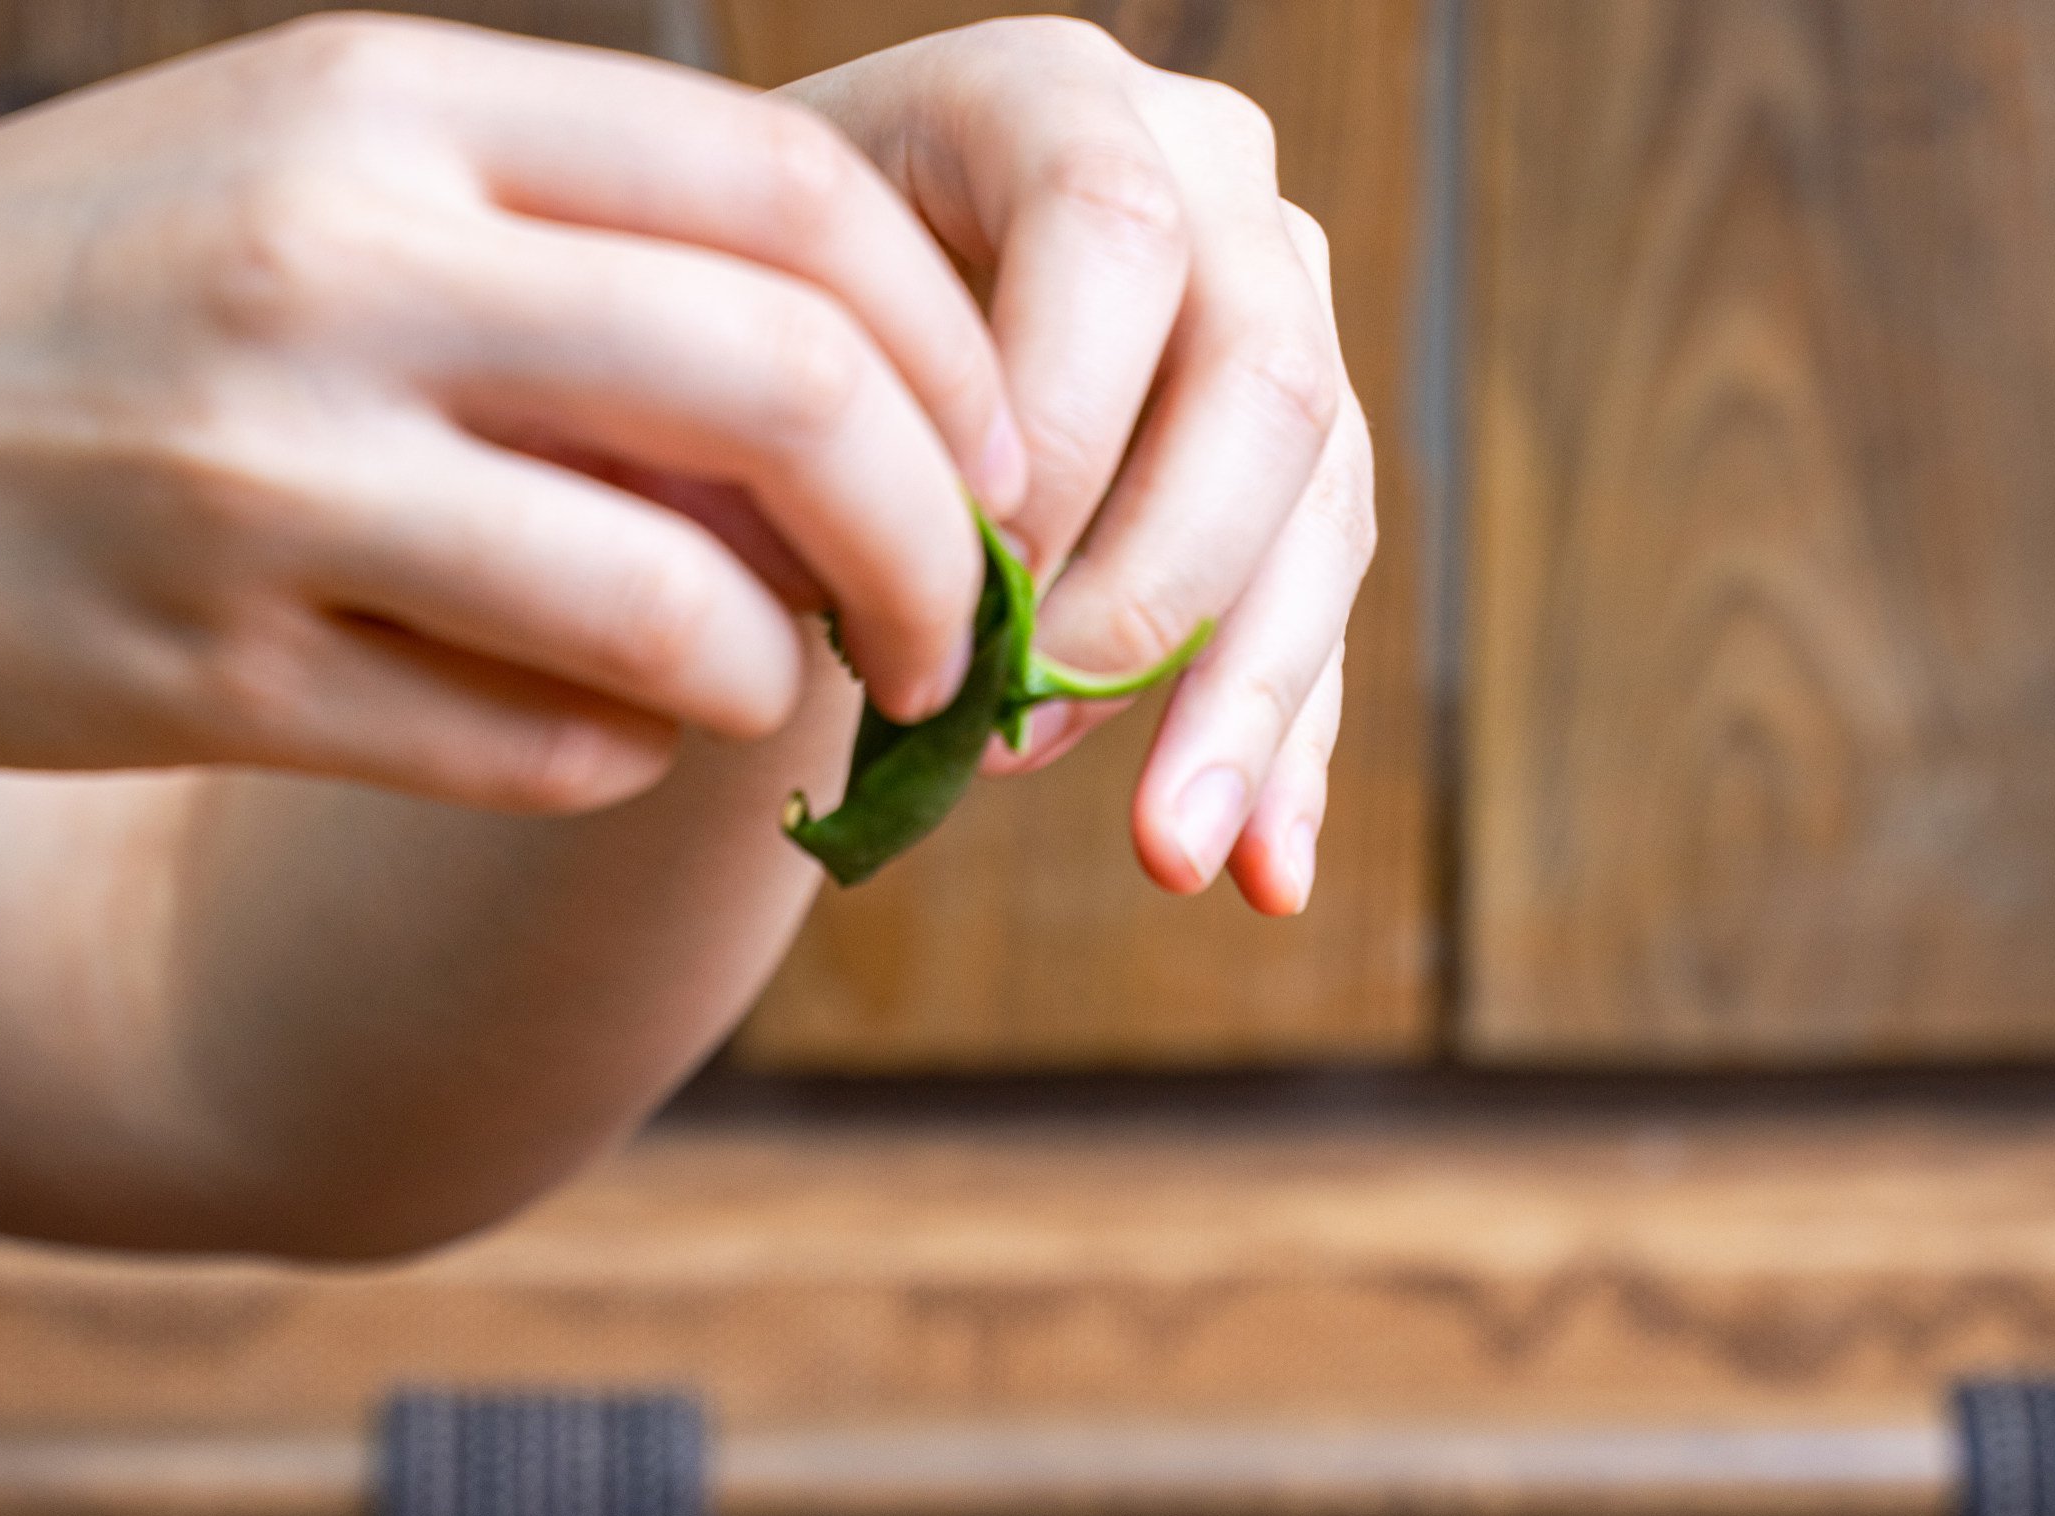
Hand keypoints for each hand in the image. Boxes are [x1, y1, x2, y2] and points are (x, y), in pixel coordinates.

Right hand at [0, 15, 1019, 806]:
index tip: (995, 463)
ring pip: (688, 606)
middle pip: (797, 393)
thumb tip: (829, 389)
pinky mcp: (210, 671)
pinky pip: (530, 752)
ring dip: (784, 688)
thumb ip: (538, 246)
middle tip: (961, 641)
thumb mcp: (285, 172)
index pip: (795, 196)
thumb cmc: (50, 306)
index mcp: (386, 102)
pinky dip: (615, 768)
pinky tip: (590, 745)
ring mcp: (271, 475)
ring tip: (768, 703)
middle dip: (945, 550)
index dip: (954, 354)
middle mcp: (344, 261)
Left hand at [788, 17, 1373, 914]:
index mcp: (1048, 98)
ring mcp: (1279, 322)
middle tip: (1024, 748)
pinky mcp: (1303, 468)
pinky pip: (1319, 617)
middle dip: (1154, 594)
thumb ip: (807, 427)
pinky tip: (1262, 878)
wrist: (795, 364)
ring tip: (1166, 860)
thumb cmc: (738, 342)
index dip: (1057, 420)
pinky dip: (1285, 759)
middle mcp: (1206, 183)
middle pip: (1264, 381)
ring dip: (1244, 707)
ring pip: (1320, 512)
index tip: (962, 589)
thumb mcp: (735, 341)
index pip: (1111, 231)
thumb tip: (870, 600)